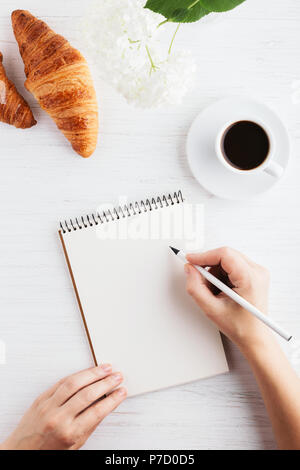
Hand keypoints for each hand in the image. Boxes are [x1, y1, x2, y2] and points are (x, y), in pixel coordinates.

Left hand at [0, 365, 125, 449]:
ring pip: (74, 383)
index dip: (113, 399)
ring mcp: (48, 406)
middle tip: (117, 376)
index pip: (98, 411)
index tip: (122, 391)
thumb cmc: (50, 450)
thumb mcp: (76, 443)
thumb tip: (106, 403)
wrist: (22, 451)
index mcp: (70, 433)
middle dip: (106, 383)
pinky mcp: (41, 398)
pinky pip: (61, 382)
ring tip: (105, 368)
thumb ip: (91, 423)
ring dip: (93, 373)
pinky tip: (87, 371)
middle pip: (88, 394)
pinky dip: (77, 375)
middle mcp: (59, 418)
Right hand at [185, 247, 272, 350]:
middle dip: (209, 266)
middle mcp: (257, 272)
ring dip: (215, 272)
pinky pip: (232, 265)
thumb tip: (190, 270)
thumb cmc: (240, 326)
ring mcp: (257, 272)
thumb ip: (196, 287)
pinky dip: (222, 275)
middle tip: (199, 279)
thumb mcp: (211, 309)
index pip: (224, 254)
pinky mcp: (254, 274)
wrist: (254, 336)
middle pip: (225, 255)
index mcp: (250, 279)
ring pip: (227, 260)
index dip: (204, 255)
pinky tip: (222, 290)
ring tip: (214, 292)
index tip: (190, 260)